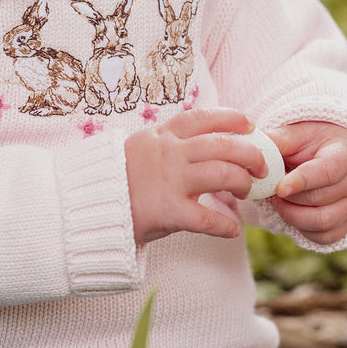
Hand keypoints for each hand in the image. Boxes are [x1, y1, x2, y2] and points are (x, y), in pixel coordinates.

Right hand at [125, 107, 267, 245]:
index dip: (231, 118)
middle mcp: (169, 154)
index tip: (250, 124)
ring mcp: (170, 181)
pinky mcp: (168, 211)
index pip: (203, 117)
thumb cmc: (116, 180)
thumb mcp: (141, 148)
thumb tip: (203, 142)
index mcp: (162, 135)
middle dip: (250, 153)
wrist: (84, 206)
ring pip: (222, 174)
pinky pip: (207, 218)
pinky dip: (225, 226)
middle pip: (222, 145)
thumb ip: (169, 143)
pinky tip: (233, 230)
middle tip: (262, 166)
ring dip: (242, 183)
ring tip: (248, 192)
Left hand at [265, 121, 346, 245]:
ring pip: (323, 222)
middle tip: (272, 189)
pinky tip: (292, 213)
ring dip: (293, 215)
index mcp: (346, 155)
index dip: (303, 180)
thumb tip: (251, 147)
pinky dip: (302, 229)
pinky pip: (324, 237)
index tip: (279, 187)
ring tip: (279, 202)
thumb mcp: (300, 134)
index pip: (328, 171)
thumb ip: (279, 140)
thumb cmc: (316, 144)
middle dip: (290, 197)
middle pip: (321, 198)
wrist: (338, 157)